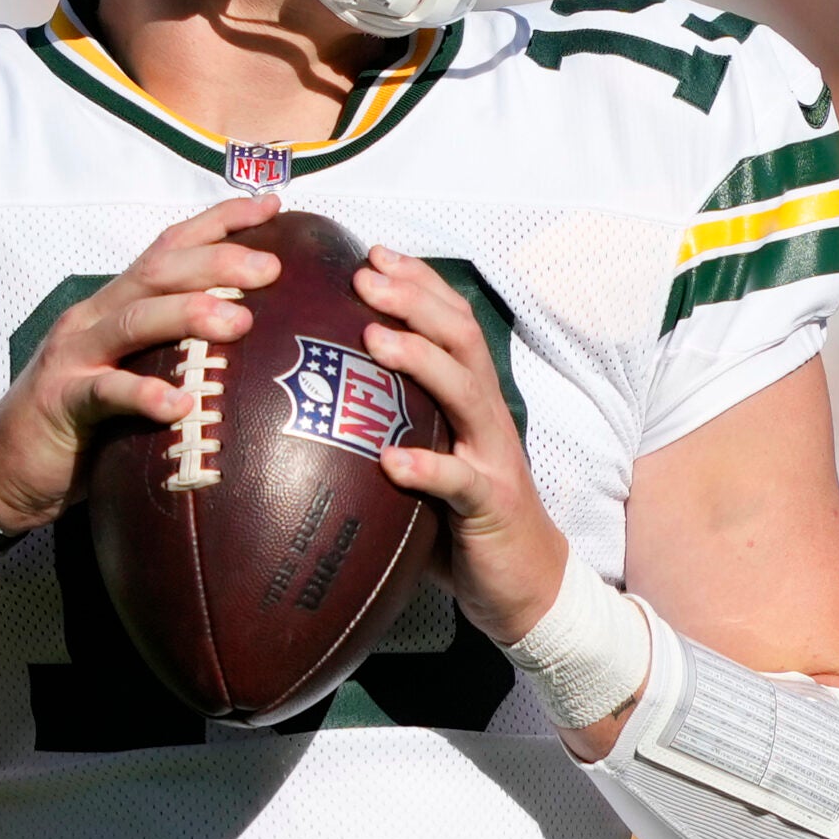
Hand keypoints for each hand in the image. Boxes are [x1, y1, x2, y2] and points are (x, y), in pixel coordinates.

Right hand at [0, 194, 282, 533]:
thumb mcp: (133, 373)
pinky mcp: (61, 401)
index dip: (219, 221)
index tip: (272, 206)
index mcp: (117, 304)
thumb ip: (176, 354)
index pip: (170, 247)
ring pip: (134, 320)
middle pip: (158, 271)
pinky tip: (179, 404)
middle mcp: (95, 317)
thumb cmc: (85, 422)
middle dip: (217, 262)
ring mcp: (74, 356)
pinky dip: (143, 395)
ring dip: (189, 314)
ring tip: (240, 321)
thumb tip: (256, 349)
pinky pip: (105, 392)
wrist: (4, 468)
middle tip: (271, 268)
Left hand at [356, 247, 567, 644]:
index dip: (418, 283)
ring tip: (375, 340)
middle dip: (414, 301)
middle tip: (364, 277)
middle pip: (460, 339)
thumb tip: (311, 400)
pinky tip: (392, 460)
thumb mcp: (427, 458)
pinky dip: (427, 467)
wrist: (527, 585)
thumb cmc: (461, 519)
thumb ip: (387, 427)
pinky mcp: (491, 505)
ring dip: (420, 360)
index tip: (372, 253)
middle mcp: (485, 417)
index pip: (451, 323)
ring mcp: (492, 458)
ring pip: (464, 393)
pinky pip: (460, 482)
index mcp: (469, 399)